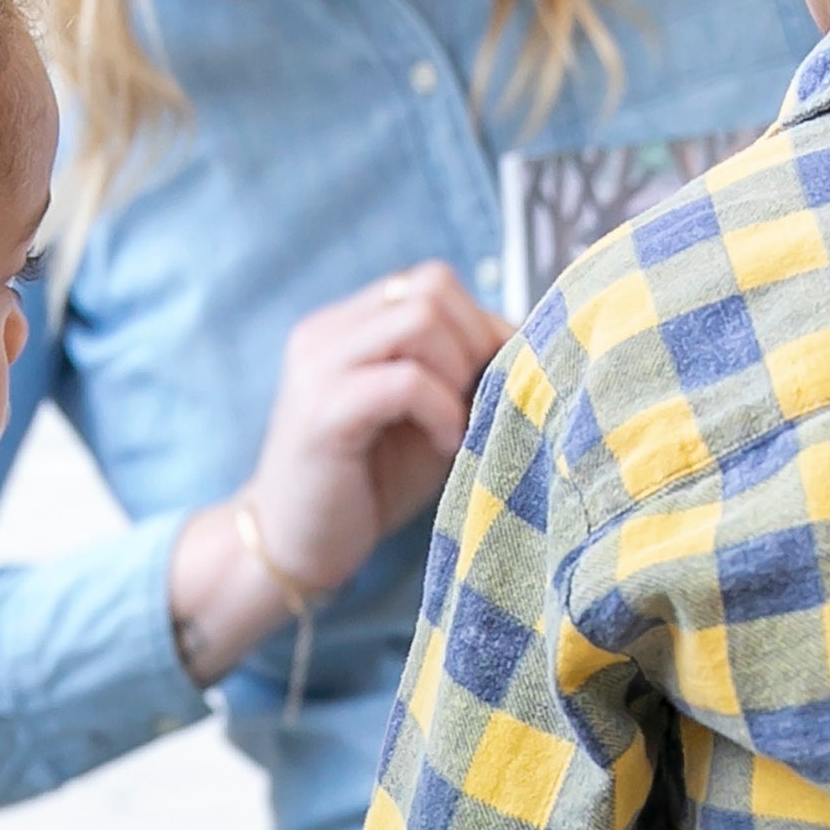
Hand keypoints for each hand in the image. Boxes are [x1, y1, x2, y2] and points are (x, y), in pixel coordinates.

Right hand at [171, 257, 508, 682]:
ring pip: (420, 320)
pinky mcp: (322, 412)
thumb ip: (464, 374)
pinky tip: (444, 444)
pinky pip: (405, 381)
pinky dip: (441, 409)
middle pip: (432, 287)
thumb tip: (533, 347)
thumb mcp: (428, 415)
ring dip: (459, 373)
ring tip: (458, 425)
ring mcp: (318, 366)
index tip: (498, 382)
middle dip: (476, 344)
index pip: (434, 283)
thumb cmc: (369, 485)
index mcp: (348, 324)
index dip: (482, 326)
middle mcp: (326, 331)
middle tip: (479, 403)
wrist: (296, 547)